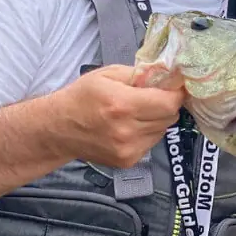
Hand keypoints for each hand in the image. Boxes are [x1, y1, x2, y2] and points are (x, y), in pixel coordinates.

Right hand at [51, 64, 184, 167]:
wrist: (59, 129)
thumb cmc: (82, 97)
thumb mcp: (108, 74)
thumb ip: (139, 74)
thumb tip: (166, 75)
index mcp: (122, 105)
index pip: (168, 103)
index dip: (176, 93)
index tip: (175, 87)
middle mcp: (126, 130)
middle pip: (169, 117)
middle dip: (167, 105)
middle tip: (155, 97)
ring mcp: (127, 149)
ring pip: (162, 130)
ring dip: (157, 119)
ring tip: (138, 112)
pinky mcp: (127, 161)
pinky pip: (151, 143)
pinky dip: (147, 133)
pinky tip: (130, 127)